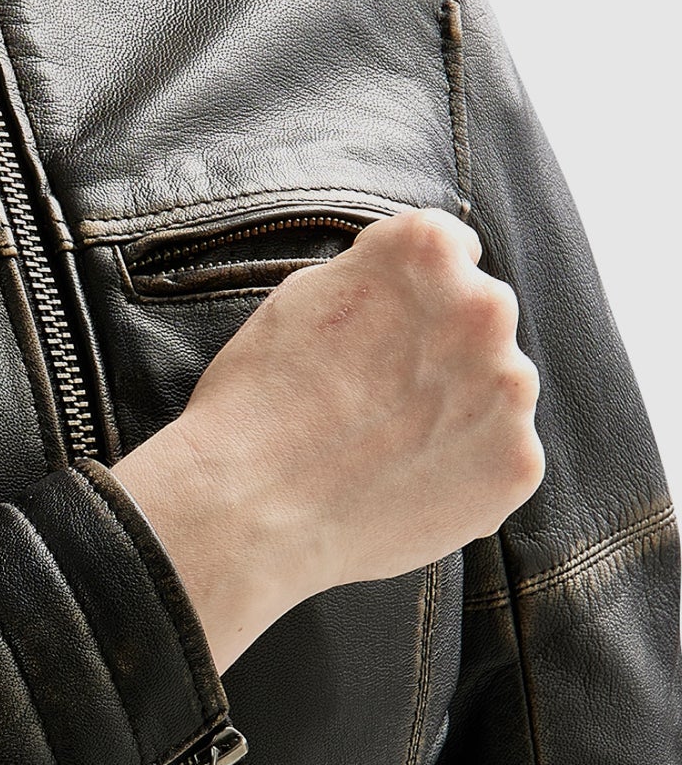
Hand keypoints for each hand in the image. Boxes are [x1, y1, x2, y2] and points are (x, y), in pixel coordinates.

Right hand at [112, 207, 544, 673]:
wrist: (245, 513)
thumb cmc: (255, 403)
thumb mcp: (299, 297)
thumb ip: (374, 275)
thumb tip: (411, 283)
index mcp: (427, 251)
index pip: (450, 250)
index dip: (411, 293)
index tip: (381, 329)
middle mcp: (485, 306)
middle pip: (480, 319)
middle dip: (443, 349)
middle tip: (376, 398)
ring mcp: (510, 389)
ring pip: (496, 390)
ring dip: (459, 410)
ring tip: (386, 449)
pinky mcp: (518, 463)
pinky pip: (501, 456)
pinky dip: (465, 471)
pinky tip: (406, 485)